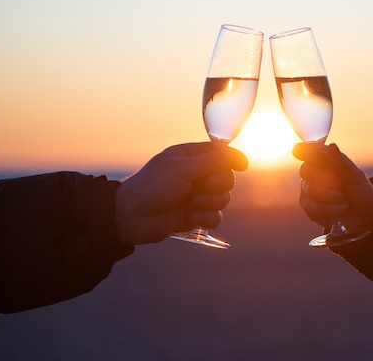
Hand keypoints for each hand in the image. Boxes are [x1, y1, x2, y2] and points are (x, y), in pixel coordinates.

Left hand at [115, 142, 247, 245]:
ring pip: (224, 199)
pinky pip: (216, 217)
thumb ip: (213, 161)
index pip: (222, 154)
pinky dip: (207, 217)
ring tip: (191, 203)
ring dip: (210, 202)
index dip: (233, 160)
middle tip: (203, 186)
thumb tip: (237, 154)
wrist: (131, 216)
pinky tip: (192, 217)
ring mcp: (196, 196)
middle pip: (227, 178)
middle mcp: (196, 175)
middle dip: (219, 184)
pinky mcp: (195, 215)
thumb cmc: (153, 186)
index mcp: (191, 157)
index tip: (241, 166)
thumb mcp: (183, 168)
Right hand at [292, 142, 372, 232]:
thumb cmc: (360, 191)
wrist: (364, 215)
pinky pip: (314, 208)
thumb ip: (341, 162)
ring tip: (344, 199)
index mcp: (323, 159)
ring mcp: (307, 190)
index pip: (305, 151)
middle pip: (306, 170)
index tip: (301, 152)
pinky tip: (340, 209)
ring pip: (310, 190)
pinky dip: (331, 209)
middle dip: (326, 179)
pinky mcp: (308, 207)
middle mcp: (311, 172)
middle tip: (340, 184)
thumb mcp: (356, 176)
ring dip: (332, 196)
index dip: (303, 150)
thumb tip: (331, 147)